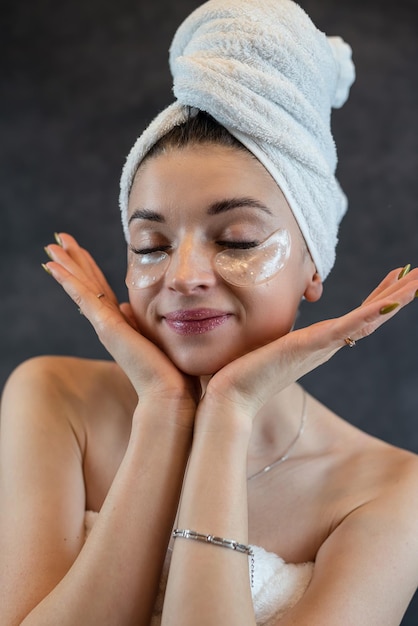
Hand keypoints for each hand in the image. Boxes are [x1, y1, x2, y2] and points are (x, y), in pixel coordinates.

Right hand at [43, 233, 199, 410]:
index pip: (102, 292)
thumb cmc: (173, 372)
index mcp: (123, 325)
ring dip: (67, 266)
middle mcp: (110, 324)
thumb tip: (129, 306)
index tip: (79, 253)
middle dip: (74, 262)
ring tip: (52, 246)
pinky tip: (53, 268)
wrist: (171, 393)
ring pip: (81, 288)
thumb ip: (142, 322)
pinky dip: (68, 281)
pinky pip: (83, 298)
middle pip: (87, 285)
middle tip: (59, 240)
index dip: (90, 272)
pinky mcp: (106, 327)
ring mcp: (105, 326)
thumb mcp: (158, 336)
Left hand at [203, 266, 417, 419]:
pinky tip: (387, 304)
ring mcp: (320, 347)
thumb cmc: (243, 374)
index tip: (397, 276)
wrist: (230, 399)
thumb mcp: (265, 344)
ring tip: (416, 282)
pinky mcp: (307, 347)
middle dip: (397, 294)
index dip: (380, 297)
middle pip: (371, 316)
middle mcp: (326, 345)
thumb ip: (276, 335)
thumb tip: (270, 324)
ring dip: (393, 301)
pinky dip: (367, 317)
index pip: (358, 315)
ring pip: (366, 320)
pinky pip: (344, 330)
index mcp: (319, 342)